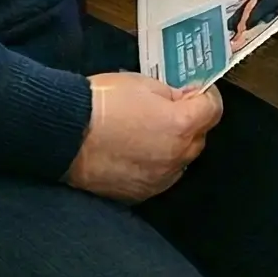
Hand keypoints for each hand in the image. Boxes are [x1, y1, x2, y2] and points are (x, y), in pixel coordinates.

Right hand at [66, 73, 221, 202]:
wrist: (64, 134)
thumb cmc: (101, 103)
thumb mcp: (142, 83)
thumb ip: (171, 93)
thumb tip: (183, 99)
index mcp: (182, 125)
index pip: (213, 109)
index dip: (206, 95)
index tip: (195, 91)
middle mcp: (177, 156)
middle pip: (198, 137)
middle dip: (189, 122)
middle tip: (168, 109)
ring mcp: (160, 179)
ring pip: (179, 160)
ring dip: (172, 146)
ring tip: (147, 133)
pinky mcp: (140, 194)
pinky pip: (159, 177)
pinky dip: (154, 165)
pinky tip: (134, 153)